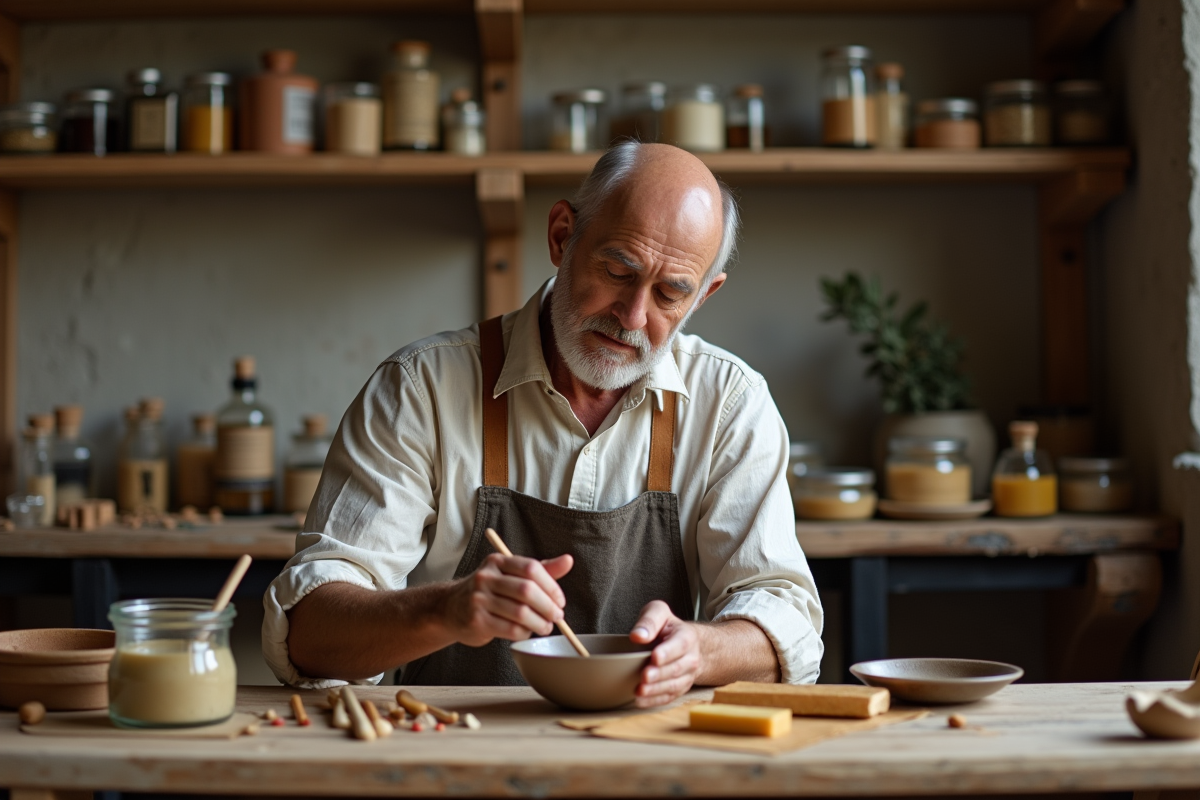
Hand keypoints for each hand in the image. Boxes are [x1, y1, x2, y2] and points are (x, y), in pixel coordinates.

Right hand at [445, 552, 572, 646]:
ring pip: (520, 613)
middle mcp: (486, 577)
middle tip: (557, 617)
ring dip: (539, 623)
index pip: (531, 568)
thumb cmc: (489, 592)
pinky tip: (526, 632)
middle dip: (548, 607)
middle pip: (527, 590)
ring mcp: (479, 599)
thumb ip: (540, 570)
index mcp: (498, 561)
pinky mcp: (476, 620)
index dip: (551, 586)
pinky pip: (510, 629)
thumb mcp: (511, 575)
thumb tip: (568, 561)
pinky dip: (524, 633)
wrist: (451, 609)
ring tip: (545, 627)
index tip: (560, 600)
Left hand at [629, 600, 701, 707]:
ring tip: (640, 690)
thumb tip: (637, 635)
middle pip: (676, 668)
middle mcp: (691, 658)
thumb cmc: (669, 627)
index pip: (680, 645)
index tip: (655, 656)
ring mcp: (687, 676)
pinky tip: (640, 700)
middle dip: (660, 674)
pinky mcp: (679, 688)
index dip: (668, 652)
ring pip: (674, 685)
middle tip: (644, 676)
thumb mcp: (660, 613)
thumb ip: (649, 621)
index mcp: (687, 636)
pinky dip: (654, 700)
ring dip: (656, 690)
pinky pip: (669, 697)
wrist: (688, 644)